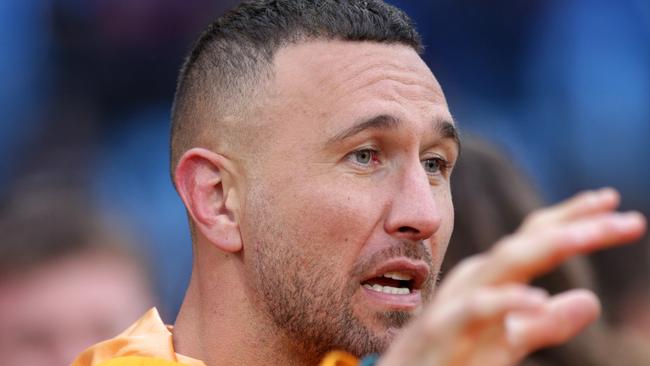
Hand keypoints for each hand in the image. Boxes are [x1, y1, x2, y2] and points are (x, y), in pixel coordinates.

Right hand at [377, 188, 645, 365]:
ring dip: (547, 248)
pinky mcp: (441, 331)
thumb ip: (545, 324)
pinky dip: (505, 301)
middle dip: (575, 226)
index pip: (534, 239)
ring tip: (590, 237)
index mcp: (490, 279)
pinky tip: (536, 300)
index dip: (572, 217)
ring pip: (502, 265)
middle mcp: (474, 281)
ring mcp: (456, 303)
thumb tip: (590, 300)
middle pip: (527, 243)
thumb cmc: (449, 359)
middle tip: (627, 219)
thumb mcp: (506, 343)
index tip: (611, 199)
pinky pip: (474, 310)